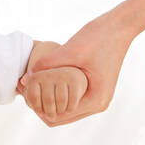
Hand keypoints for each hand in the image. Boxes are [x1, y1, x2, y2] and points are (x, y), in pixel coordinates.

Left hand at [15, 9, 135, 126]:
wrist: (120, 26)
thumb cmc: (98, 37)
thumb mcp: (70, 50)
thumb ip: (47, 65)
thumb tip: (25, 77)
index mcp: (95, 100)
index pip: (59, 117)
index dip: (39, 107)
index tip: (24, 91)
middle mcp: (99, 104)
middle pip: (62, 117)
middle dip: (42, 106)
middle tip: (24, 88)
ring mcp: (99, 98)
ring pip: (67, 110)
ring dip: (50, 100)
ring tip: (32, 84)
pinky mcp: (97, 89)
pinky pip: (73, 100)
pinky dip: (58, 94)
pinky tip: (46, 82)